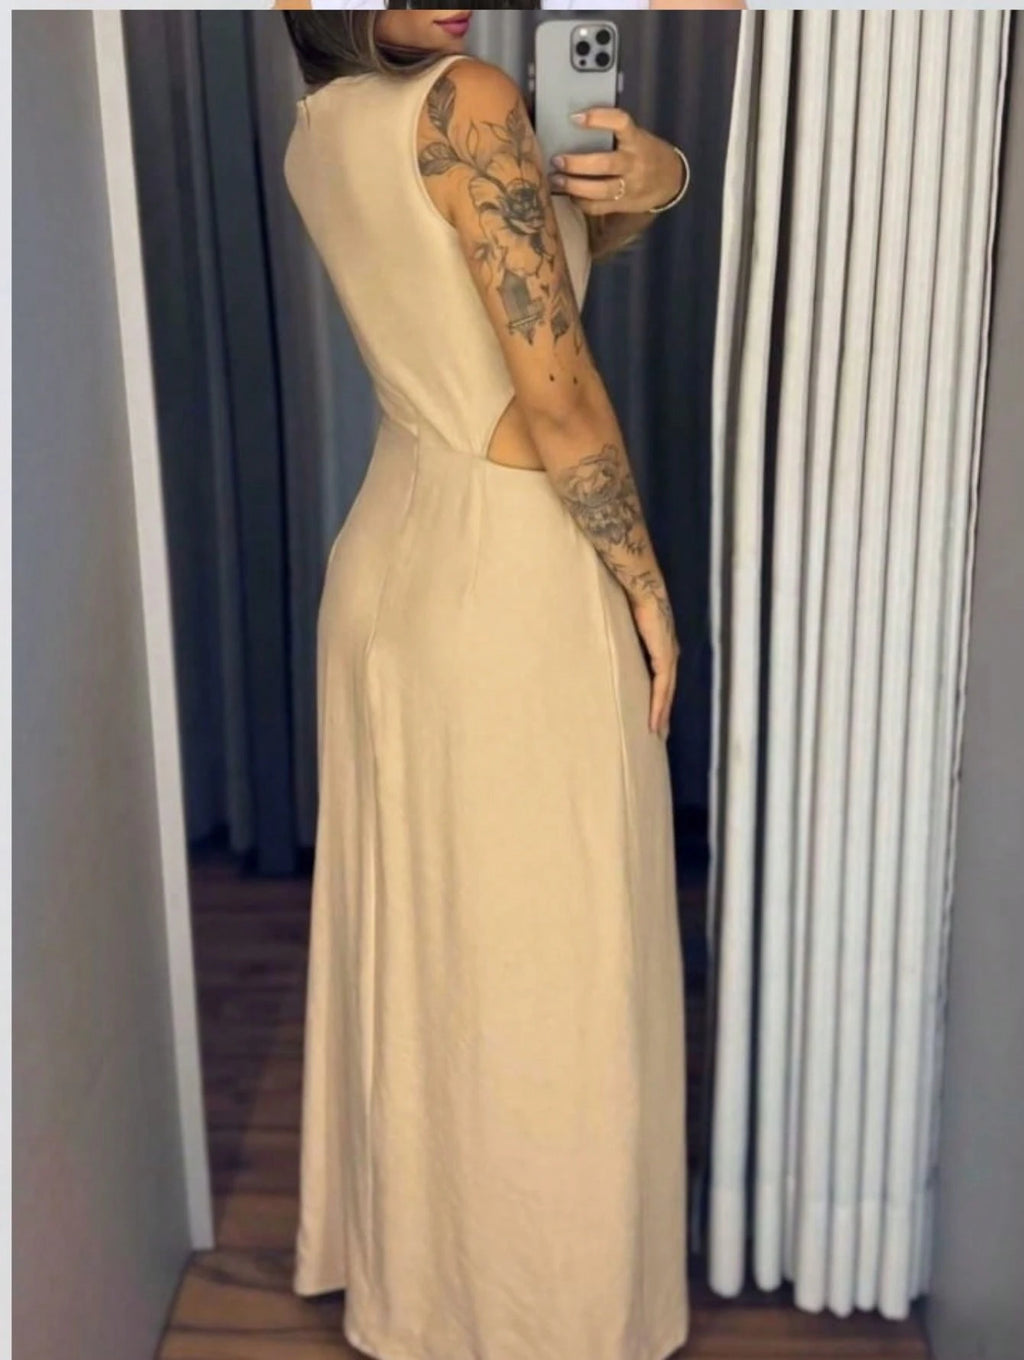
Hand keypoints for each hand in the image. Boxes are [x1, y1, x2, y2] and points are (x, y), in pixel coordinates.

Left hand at [547, 108, 685, 215]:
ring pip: (600, 190)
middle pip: (605, 164)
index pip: (621, 123)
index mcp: (637, 141)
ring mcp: (629, 187)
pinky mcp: (623, 205)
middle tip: (557, 160)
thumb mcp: (637, 137)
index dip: (599, 119)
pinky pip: (598, 207)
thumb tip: (574, 125)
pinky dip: (581, 202)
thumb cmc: (646, 152)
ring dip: (574, 186)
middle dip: (577, 163)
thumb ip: (615, 134)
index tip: (575, 118)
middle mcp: (634, 164)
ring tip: (556, 180)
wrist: (671, 181)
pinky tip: (569, 195)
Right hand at [628, 582, 678, 739]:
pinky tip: (653, 721)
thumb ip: (628, 639)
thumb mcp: (630, 628)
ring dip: (662, 715)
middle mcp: (670, 656)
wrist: (644, 589)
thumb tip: (613, 646)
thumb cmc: (633, 602)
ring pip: (667, 695)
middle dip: (664, 714)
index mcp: (663, 649)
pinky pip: (662, 689)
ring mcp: (669, 658)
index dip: (660, 699)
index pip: (664, 681)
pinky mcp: (664, 659)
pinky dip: (658, 706)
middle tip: (660, 734)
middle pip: (669, 692)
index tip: (655, 715)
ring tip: (657, 734)